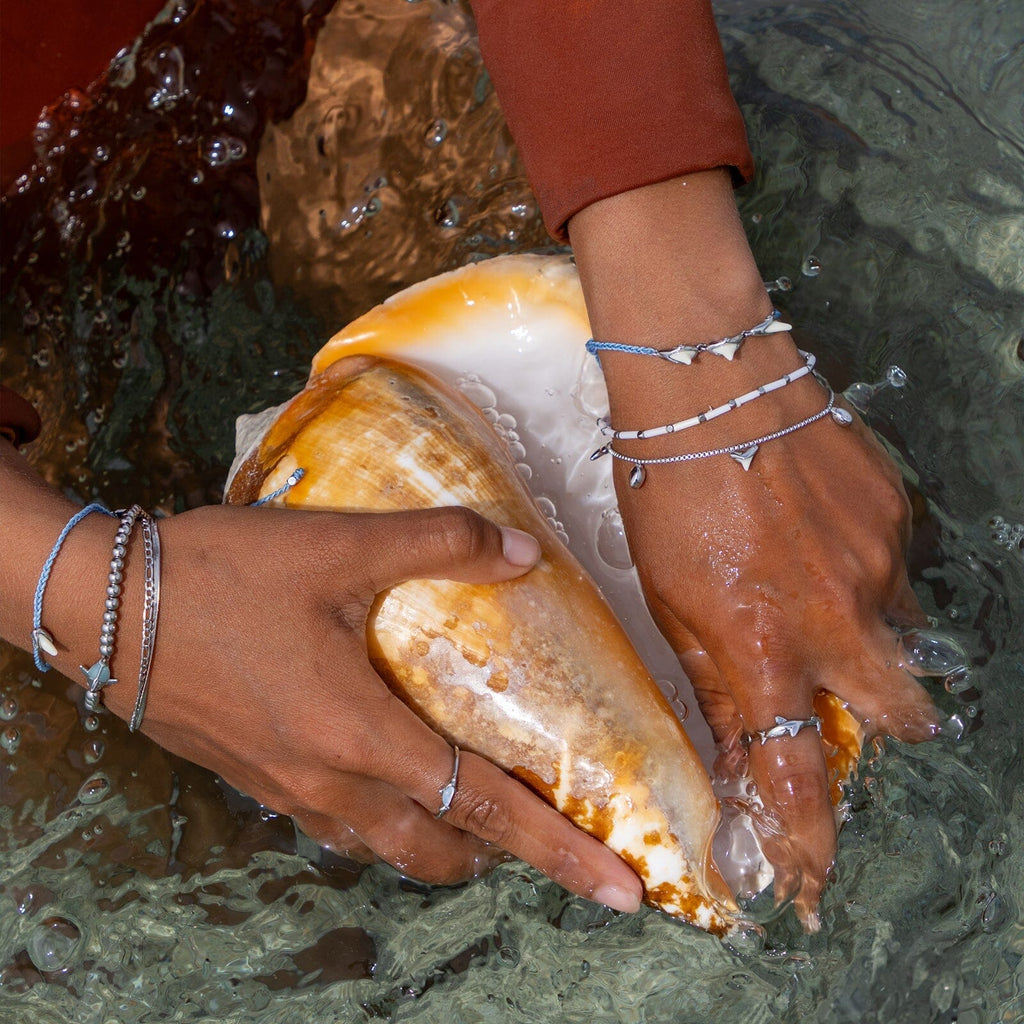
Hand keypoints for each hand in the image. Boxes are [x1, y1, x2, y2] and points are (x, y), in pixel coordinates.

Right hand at [0, 449, 642, 913]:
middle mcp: (331, 783)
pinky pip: (341, 825)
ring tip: (478, 809)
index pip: (486, 809)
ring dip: (444, 842)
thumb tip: (523, 551)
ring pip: (388, 847)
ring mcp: (289, 791)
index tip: (623, 893)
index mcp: (362, 738)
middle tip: (545, 823)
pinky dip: (387, 821)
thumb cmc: (223, 576)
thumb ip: (441, 545)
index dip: (561, 852)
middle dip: (504, 854)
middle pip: (441, 850)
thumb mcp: (340, 548)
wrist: (105, 605)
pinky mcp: (257, 778)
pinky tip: (390, 777)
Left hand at [607, 382, 937, 925]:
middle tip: (835, 686)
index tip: (811, 879)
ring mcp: (876, 563)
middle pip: (897, 714)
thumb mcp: (668, 597)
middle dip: (875, 721)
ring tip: (802, 575)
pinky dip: (860, 567)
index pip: (797, 769)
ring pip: (897, 633)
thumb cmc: (667, 489)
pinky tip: (812, 528)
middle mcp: (835, 615)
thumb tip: (734, 743)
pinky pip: (895, 567)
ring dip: (862, 630)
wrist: (708, 387)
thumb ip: (711, 674)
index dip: (809, 837)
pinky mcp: (896, 516)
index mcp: (762, 643)